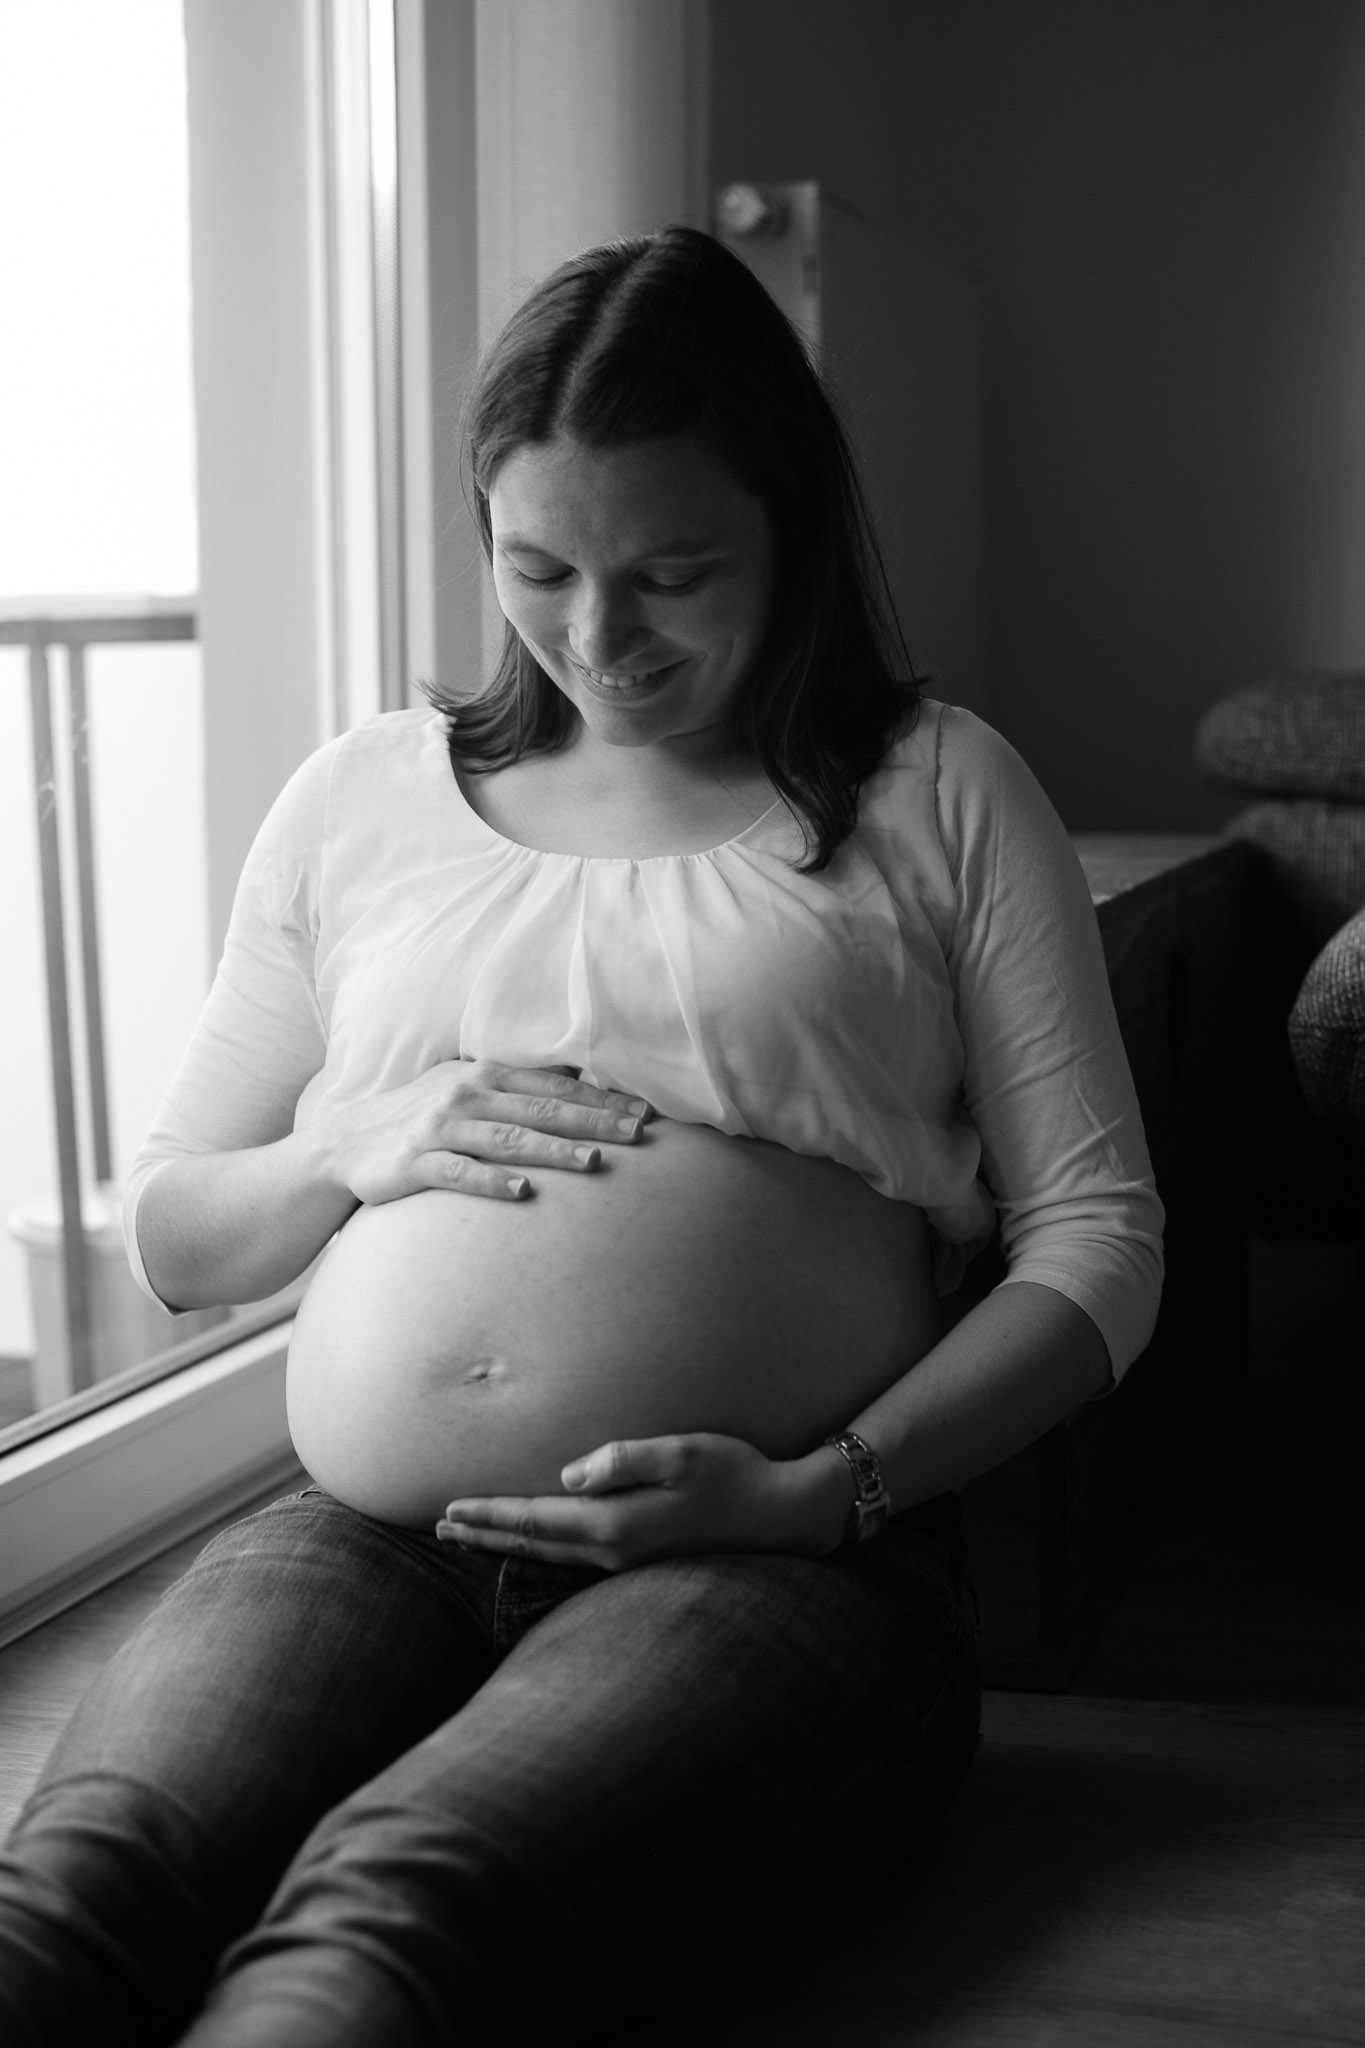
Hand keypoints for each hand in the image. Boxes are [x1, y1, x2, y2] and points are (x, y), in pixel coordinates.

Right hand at [326, 1059, 649, 1205]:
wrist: (343, 1143)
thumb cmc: (420, 1117)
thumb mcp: (466, 1090)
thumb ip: (515, 1089)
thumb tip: (579, 1085)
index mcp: (485, 1075)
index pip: (554, 1086)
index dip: (601, 1098)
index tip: (645, 1113)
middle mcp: (466, 1095)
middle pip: (541, 1109)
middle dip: (594, 1120)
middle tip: (638, 1133)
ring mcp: (439, 1128)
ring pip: (507, 1139)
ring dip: (553, 1150)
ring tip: (594, 1161)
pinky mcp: (415, 1163)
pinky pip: (459, 1173)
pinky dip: (492, 1182)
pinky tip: (523, 1193)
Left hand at [436, 1432, 845, 1569]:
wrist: (783, 1518)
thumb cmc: (736, 1475)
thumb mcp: (683, 1452)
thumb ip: (622, 1459)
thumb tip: (567, 1474)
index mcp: (618, 1523)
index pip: (535, 1521)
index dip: (490, 1514)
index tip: (448, 1509)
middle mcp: (615, 1551)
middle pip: (534, 1544)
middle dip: (485, 1534)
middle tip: (440, 1527)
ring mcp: (628, 1562)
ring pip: (551, 1555)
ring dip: (507, 1544)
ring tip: (471, 1538)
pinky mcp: (642, 1560)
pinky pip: (574, 1558)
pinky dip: (540, 1551)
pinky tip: (534, 1547)